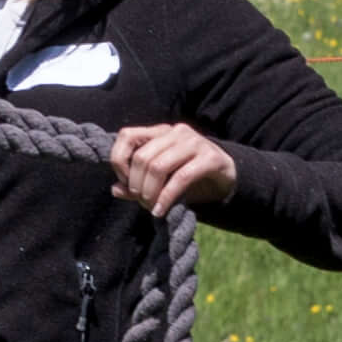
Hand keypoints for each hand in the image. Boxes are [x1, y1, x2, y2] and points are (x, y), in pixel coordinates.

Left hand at [107, 122, 234, 217]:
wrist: (226, 178)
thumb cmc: (190, 178)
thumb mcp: (160, 180)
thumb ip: (137, 184)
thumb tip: (115, 189)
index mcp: (160, 131)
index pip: (127, 136)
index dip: (119, 160)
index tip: (125, 182)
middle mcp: (176, 132)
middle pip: (142, 157)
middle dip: (136, 184)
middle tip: (141, 201)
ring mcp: (194, 142)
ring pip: (158, 166)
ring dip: (150, 192)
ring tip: (151, 207)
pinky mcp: (210, 157)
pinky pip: (181, 178)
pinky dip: (166, 197)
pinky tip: (161, 210)